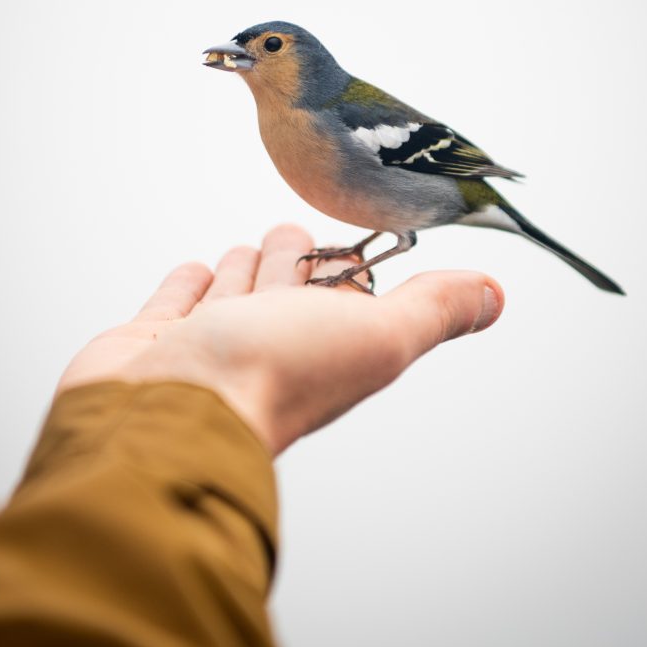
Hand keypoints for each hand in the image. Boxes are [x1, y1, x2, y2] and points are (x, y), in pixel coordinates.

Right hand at [57, 225, 503, 454]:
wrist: (165, 416)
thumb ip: (432, 310)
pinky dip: (188, 286)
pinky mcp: (150, 344)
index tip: (357, 244)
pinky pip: (176, 305)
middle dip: (294, 260)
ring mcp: (207, 346)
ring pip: (233, 295)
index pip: (343, 298)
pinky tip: (195, 270)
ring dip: (244, 270)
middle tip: (294, 230)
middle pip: (285, 291)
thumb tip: (496, 297)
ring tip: (251, 247)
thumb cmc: (276, 375)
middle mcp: (267, 346)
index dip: (351, 270)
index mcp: (323, 344)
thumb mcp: (378, 335)